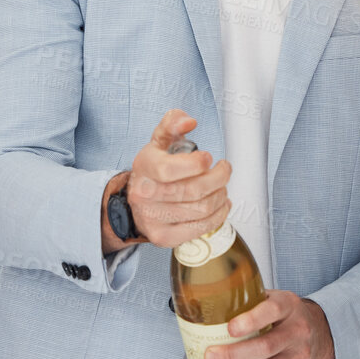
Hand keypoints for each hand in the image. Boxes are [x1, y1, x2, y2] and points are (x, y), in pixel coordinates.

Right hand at [124, 110, 231, 249]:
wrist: (134, 201)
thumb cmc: (152, 170)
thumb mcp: (158, 142)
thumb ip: (172, 124)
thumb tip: (189, 122)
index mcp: (144, 168)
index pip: (170, 170)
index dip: (196, 164)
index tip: (208, 158)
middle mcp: (145, 195)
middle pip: (193, 191)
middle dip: (219, 178)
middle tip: (225, 170)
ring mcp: (153, 219)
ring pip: (201, 210)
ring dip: (220, 196)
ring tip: (222, 186)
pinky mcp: (164, 237)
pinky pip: (200, 228)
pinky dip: (218, 215)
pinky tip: (221, 204)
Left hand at [202, 290, 334, 358]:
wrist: (317, 331)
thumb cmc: (282, 315)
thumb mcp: (269, 298)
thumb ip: (245, 300)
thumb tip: (199, 305)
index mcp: (288, 305)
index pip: (272, 311)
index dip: (251, 320)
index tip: (229, 328)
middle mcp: (299, 331)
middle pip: (265, 347)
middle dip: (233, 355)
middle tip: (208, 356)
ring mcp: (301, 357)